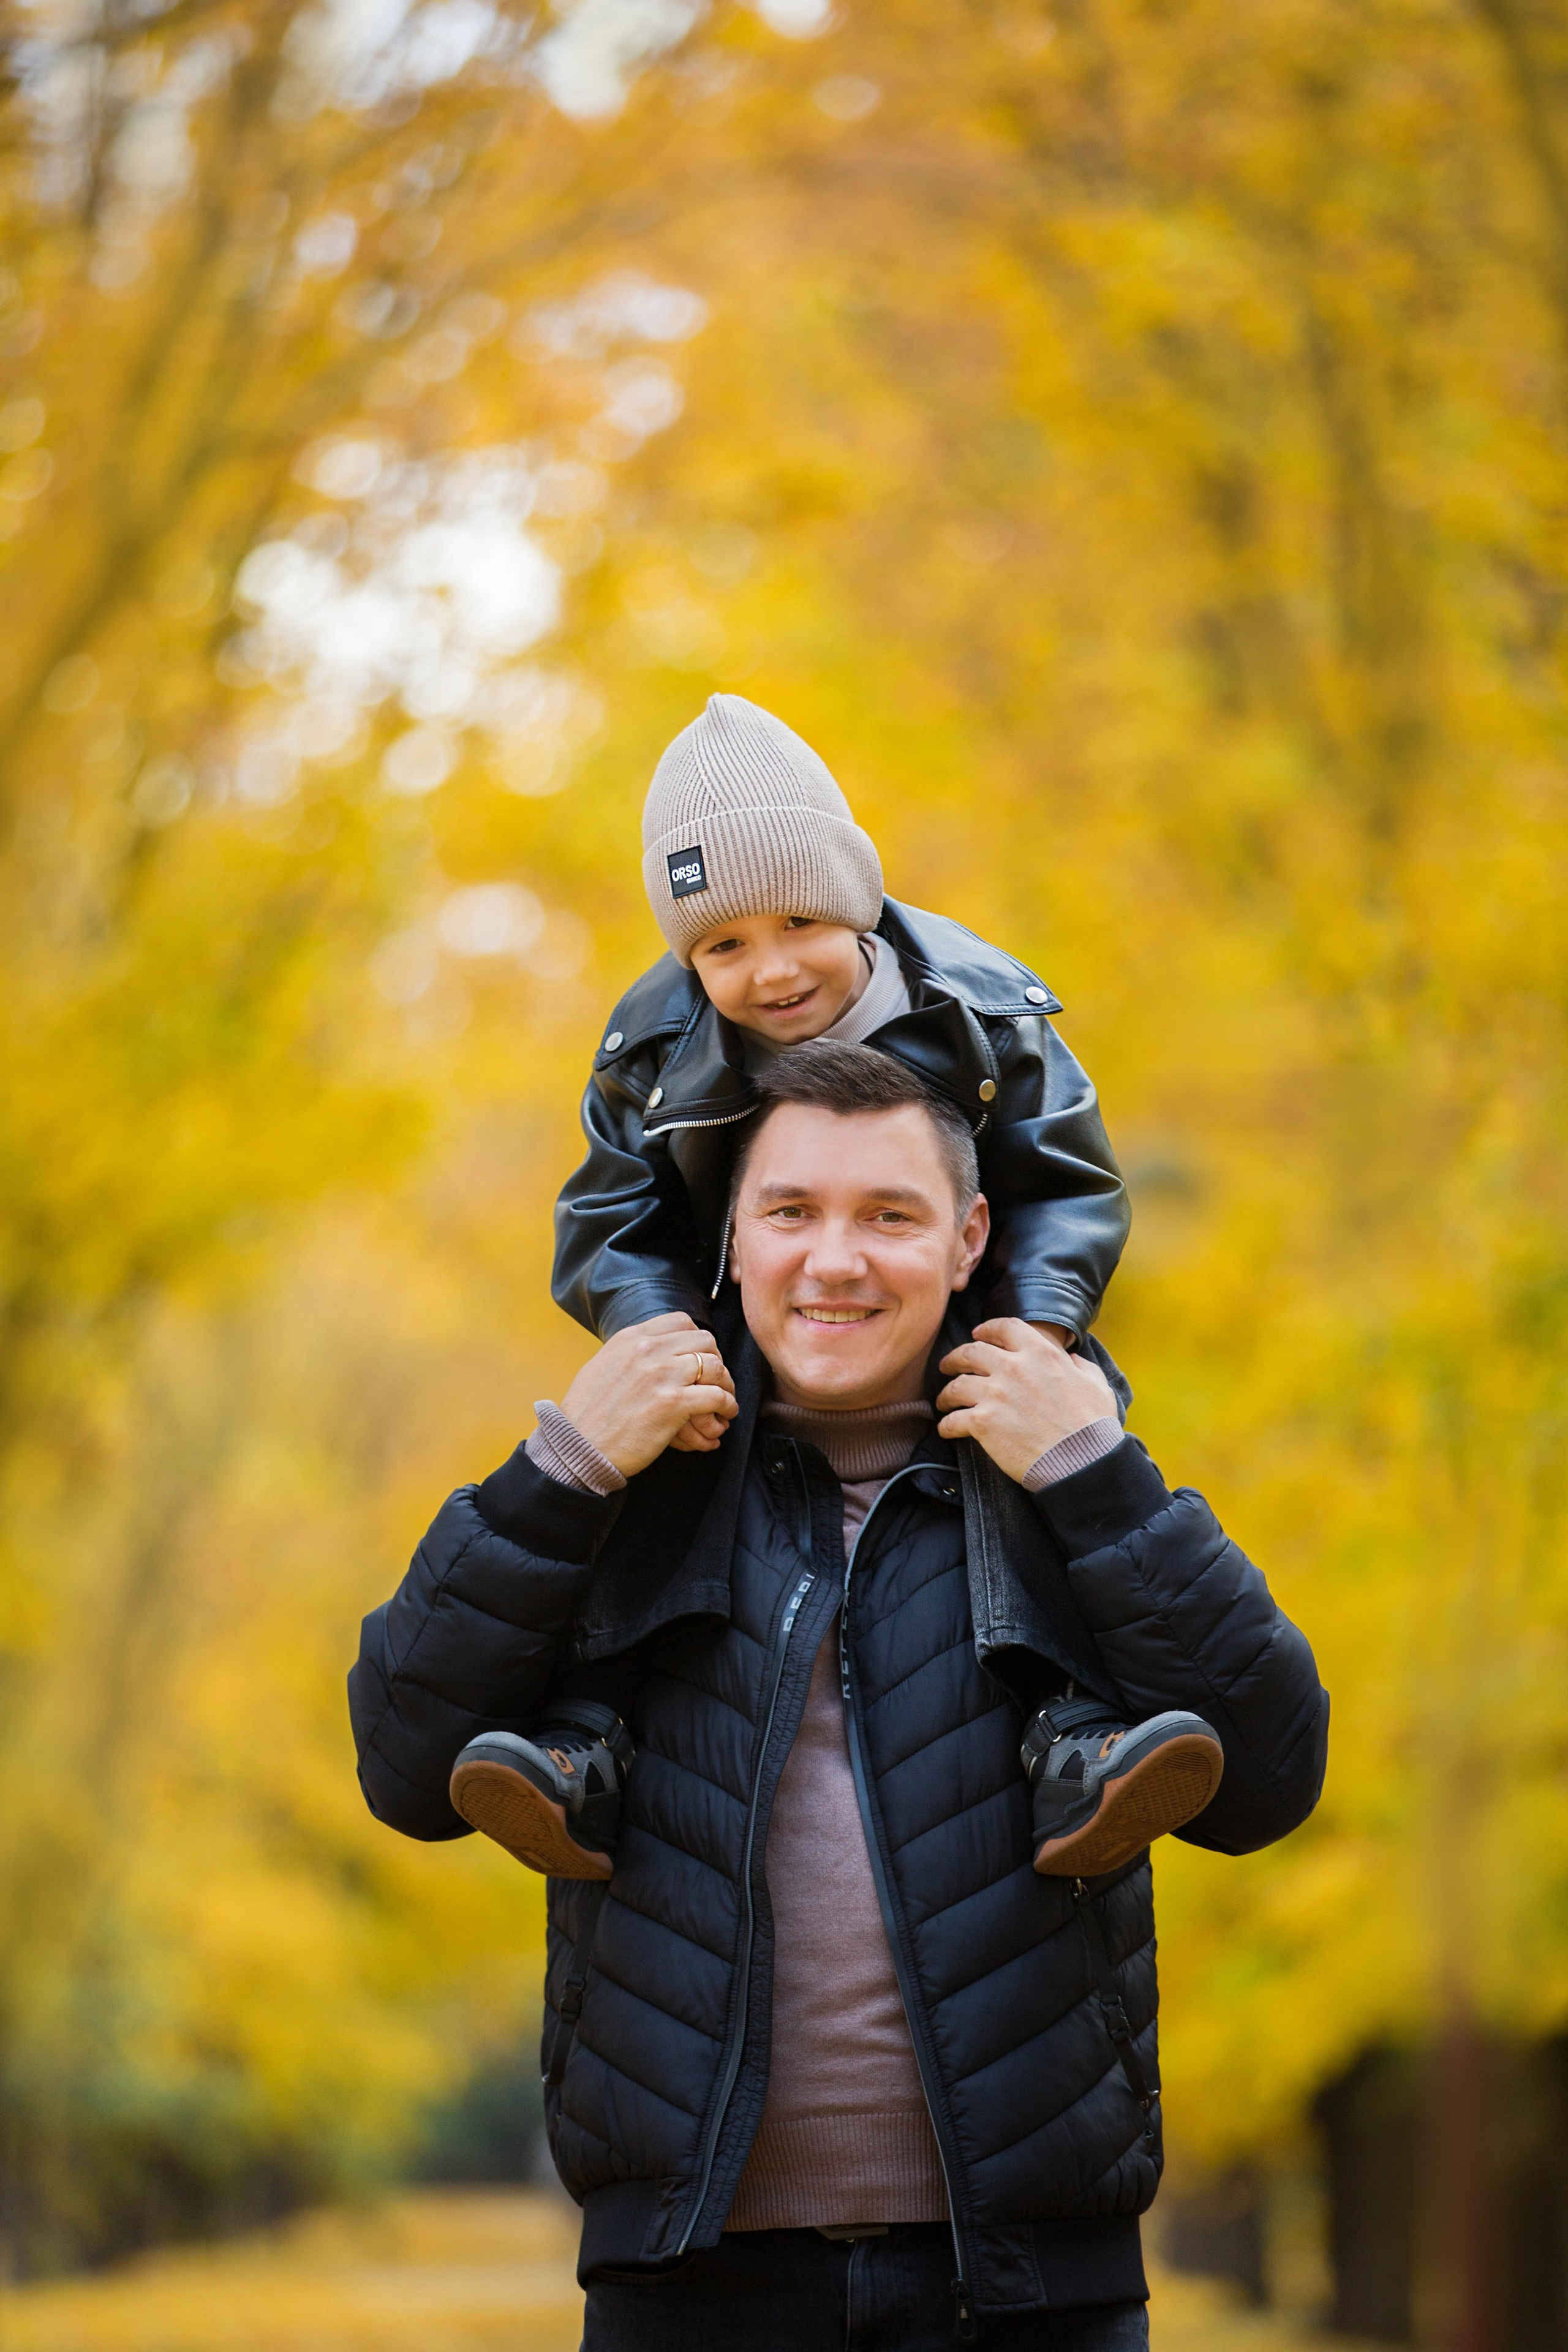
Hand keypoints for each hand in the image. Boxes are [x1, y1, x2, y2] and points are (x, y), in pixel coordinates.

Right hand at [561, 1312, 737, 1475]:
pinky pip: (716, 1395)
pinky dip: (727, 1404)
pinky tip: (725, 1412)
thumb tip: (649, 1348)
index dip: (696, 1339)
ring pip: (714, 1365)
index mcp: (631, 1339)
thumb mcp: (602, 1365)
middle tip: (715, 1379)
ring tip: (725, 1397)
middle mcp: (648, 1351)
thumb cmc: (587, 1413)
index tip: (699, 1357)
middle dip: (715, 1359)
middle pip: (704, 1340)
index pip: (680, 1321)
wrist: (578, 1446)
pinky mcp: (673, 1404)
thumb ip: (629, 1352)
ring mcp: (662, 1376)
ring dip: (725, 1382)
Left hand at [936, 1317, 1115, 1483]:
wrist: (1082, 1461)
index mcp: (1041, 1353)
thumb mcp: (1096, 1384)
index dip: (987, 1329)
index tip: (977, 1334)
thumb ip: (1080, 1366)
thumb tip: (1072, 1359)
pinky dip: (946, 1425)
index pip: (1005, 1328)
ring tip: (943, 1400)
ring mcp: (995, 1394)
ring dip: (946, 1392)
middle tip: (948, 1365)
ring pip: (956, 1385)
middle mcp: (1014, 1368)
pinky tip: (945, 1429)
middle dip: (956, 1357)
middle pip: (971, 1352)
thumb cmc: (1092, 1426)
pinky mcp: (983, 1422)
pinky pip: (953, 1420)